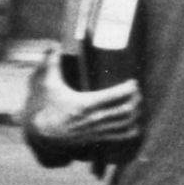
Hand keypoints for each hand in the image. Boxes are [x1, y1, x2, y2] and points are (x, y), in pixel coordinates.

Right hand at [24, 63, 140, 148]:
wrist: (44, 133)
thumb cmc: (48, 106)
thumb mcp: (49, 84)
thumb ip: (51, 64)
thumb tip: (54, 46)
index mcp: (84, 104)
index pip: (113, 97)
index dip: (127, 89)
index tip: (133, 82)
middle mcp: (93, 119)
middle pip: (124, 111)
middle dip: (136, 101)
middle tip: (138, 91)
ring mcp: (97, 130)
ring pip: (125, 124)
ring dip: (136, 114)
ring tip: (138, 104)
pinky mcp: (98, 138)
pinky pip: (120, 137)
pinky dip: (131, 130)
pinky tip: (136, 123)